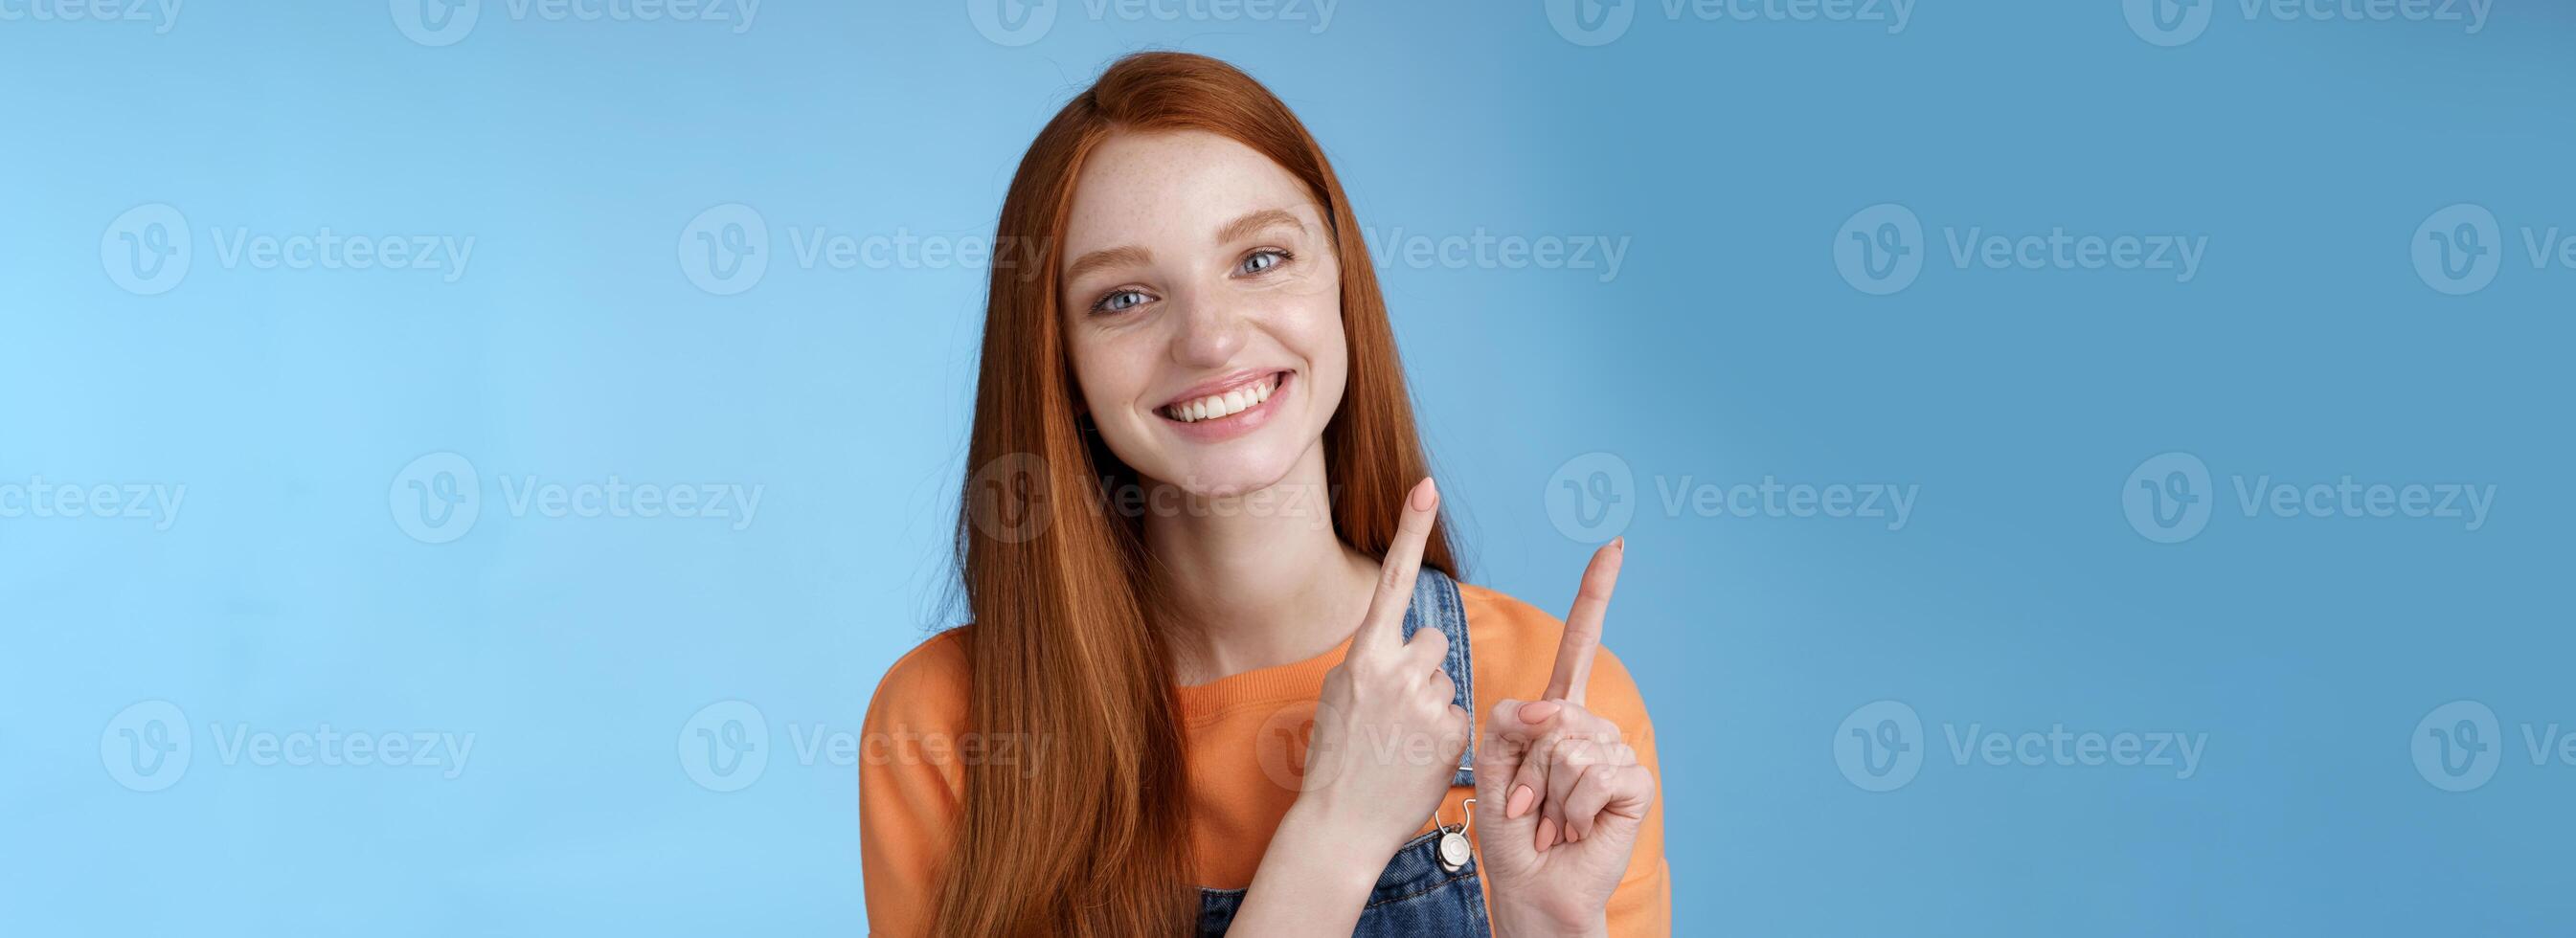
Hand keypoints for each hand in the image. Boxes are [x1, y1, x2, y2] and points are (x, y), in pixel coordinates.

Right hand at [1232, 478, 1471, 935]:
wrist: (1339, 825)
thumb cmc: (1336, 761)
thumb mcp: (1339, 697)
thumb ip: (1371, 662)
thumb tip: (1402, 643)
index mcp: (1361, 656)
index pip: (1390, 581)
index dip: (1410, 532)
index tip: (1426, 487)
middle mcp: (1394, 671)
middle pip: (1432, 640)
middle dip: (1421, 668)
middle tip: (1395, 713)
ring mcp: (1425, 701)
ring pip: (1446, 679)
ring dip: (1432, 704)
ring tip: (1402, 743)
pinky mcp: (1452, 732)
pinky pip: (1459, 713)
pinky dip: (1443, 735)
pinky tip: (1417, 758)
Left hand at [1474, 539, 1654, 936]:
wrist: (1529, 884)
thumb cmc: (1508, 827)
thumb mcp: (1490, 760)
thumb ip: (1511, 719)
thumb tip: (1555, 708)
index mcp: (1557, 713)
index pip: (1580, 644)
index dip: (1595, 595)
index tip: (1612, 545)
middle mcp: (1591, 727)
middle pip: (1556, 709)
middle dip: (1528, 763)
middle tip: (1527, 804)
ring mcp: (1615, 753)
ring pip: (1571, 746)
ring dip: (1546, 792)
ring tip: (1548, 820)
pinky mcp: (1634, 783)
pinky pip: (1596, 774)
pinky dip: (1571, 809)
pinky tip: (1573, 829)